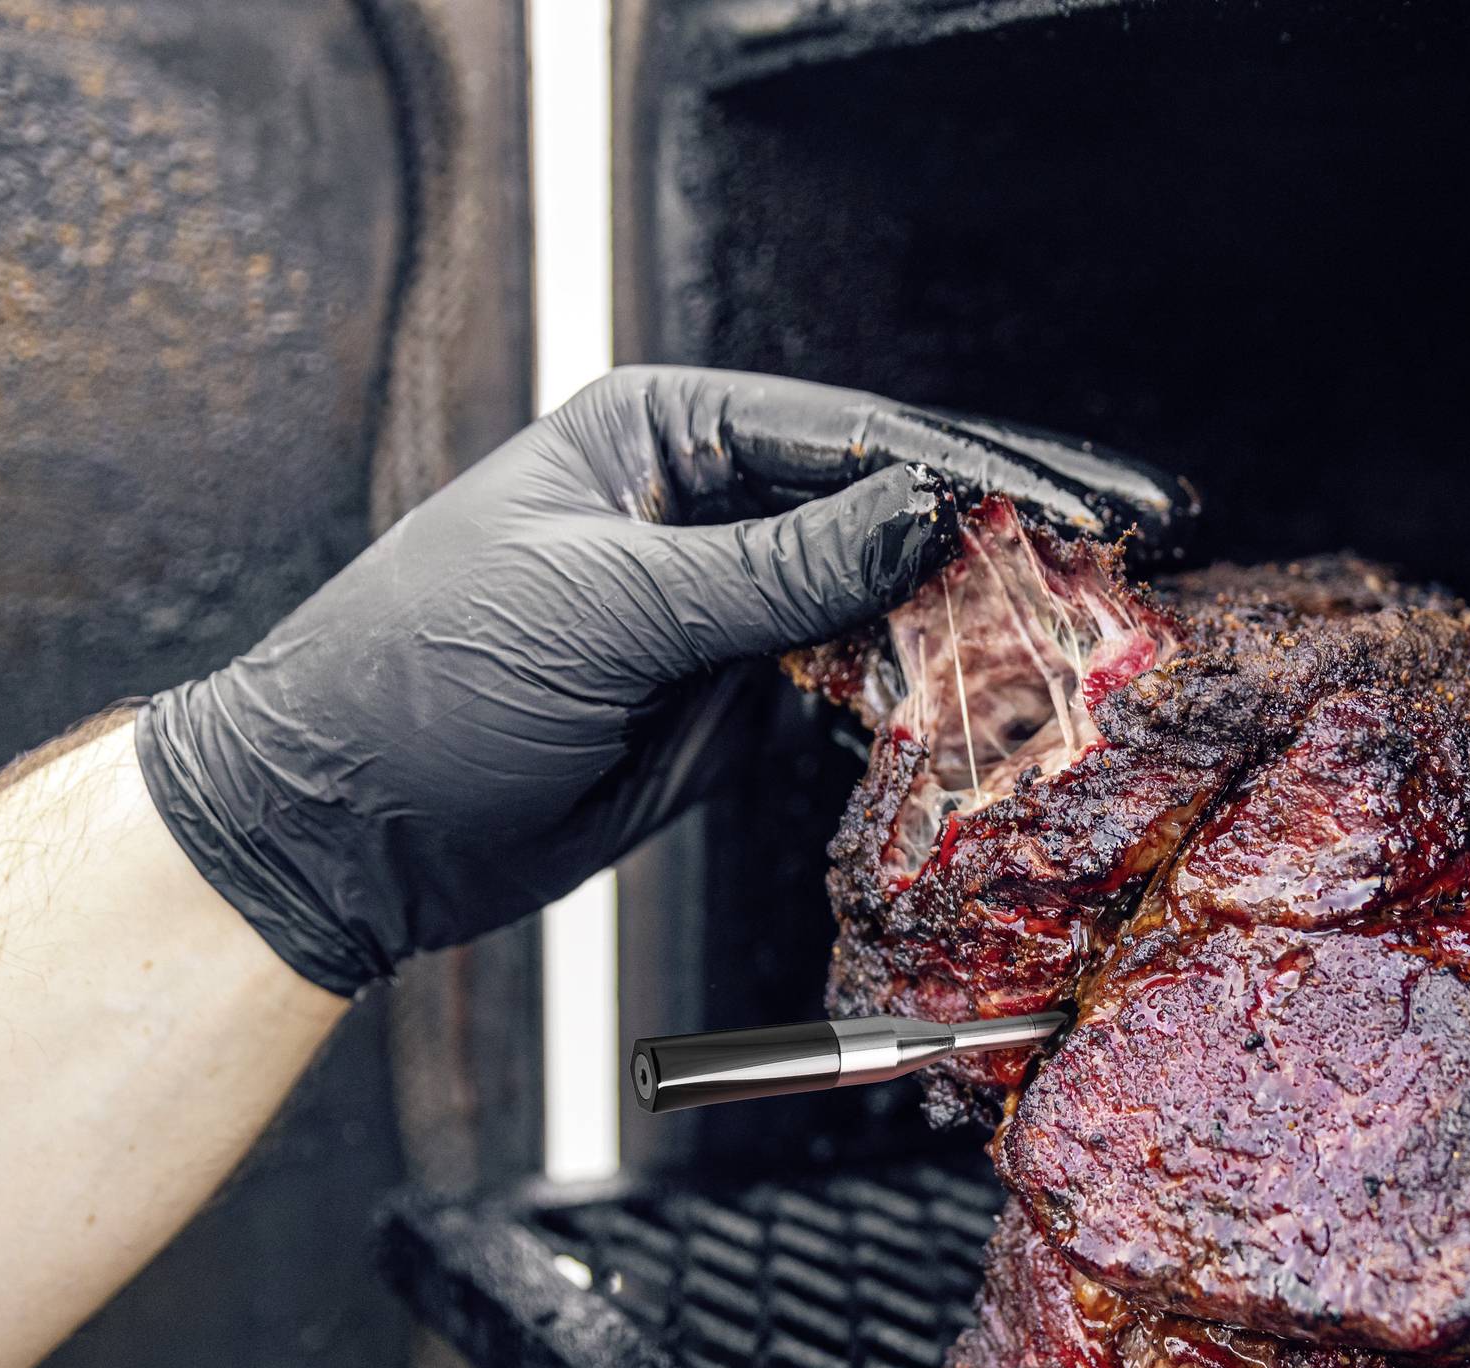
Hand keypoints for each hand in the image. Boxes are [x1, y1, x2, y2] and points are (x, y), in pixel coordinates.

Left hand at [135, 367, 1192, 994]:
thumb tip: (920, 509)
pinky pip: (850, 685)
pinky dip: (919, 696)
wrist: (346, 832)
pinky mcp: (731, 699)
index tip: (1079, 499)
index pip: (851, 432)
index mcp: (659, 433)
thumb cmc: (422, 680)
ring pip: (883, 599)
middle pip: (886, 507)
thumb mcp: (609, 609)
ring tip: (1083, 634)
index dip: (975, 466)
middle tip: (1123, 550)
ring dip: (974, 621)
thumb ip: (777, 569)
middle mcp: (704, 504)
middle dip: (998, 534)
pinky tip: (991, 700)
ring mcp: (724, 604)